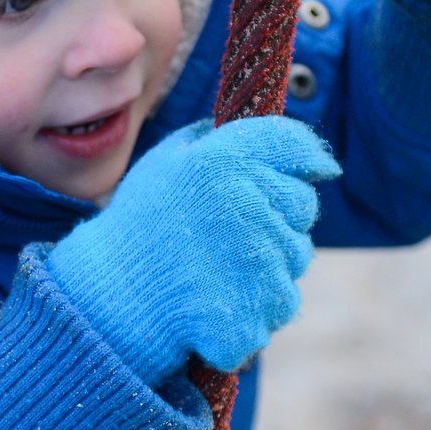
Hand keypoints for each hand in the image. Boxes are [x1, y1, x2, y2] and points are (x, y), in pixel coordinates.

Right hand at [46, 116, 339, 385]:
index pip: (295, 144)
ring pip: (296, 253)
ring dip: (271, 258)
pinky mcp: (259, 306)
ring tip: (222, 265)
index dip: (309, 156)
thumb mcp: (166, 160)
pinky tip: (223, 296)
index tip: (316, 167)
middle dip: (281, 212)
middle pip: (302, 203)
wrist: (113, 298)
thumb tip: (262, 123)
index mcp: (223, 160)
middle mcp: (247, 204)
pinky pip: (284, 297)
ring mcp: (258, 259)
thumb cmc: (139, 225)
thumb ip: (214, 138)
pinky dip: (261, 300)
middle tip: (238, 227)